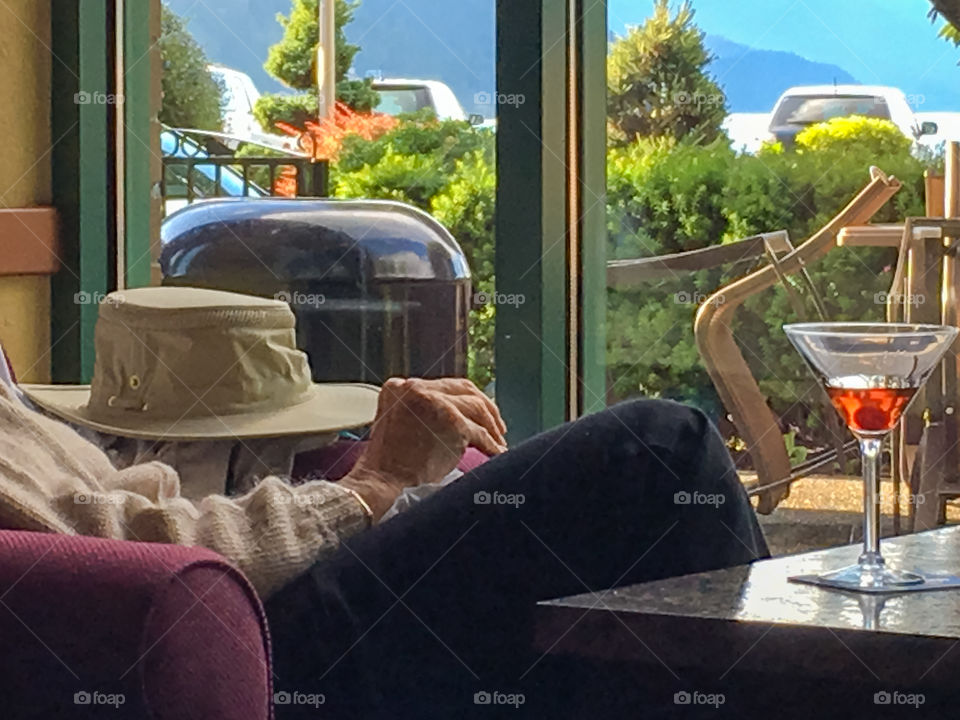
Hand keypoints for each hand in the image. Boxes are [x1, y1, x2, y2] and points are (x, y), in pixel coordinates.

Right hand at [340, 378, 506, 519]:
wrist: (383, 484)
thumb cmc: (389, 465)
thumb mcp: (396, 423)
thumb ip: (418, 411)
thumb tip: (452, 414)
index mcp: (399, 387)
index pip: (441, 386)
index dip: (461, 400)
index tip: (474, 412)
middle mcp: (416, 388)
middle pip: (462, 389)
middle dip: (484, 406)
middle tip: (496, 425)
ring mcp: (435, 403)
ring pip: (476, 407)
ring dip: (491, 425)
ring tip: (498, 441)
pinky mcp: (453, 422)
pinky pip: (480, 432)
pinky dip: (492, 444)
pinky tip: (497, 453)